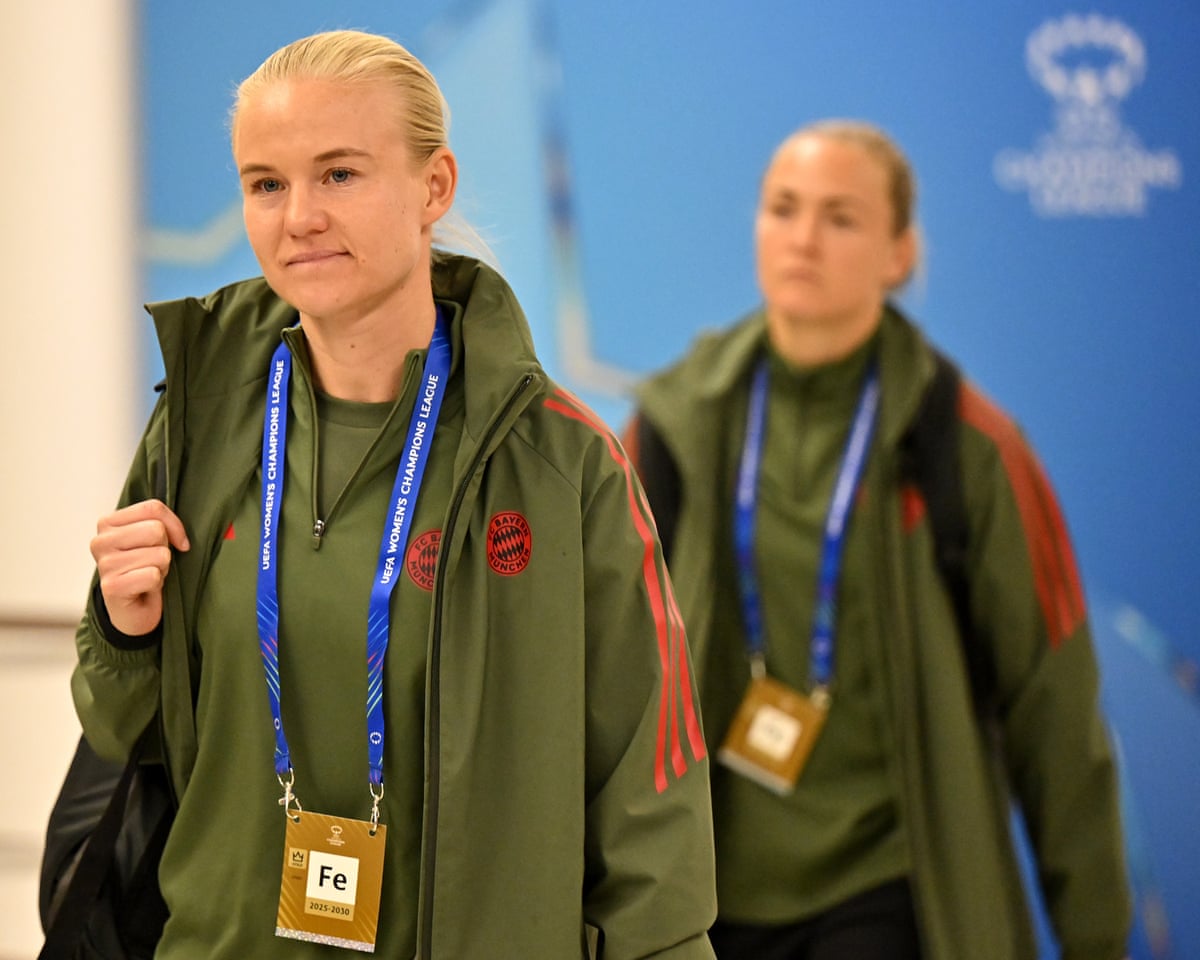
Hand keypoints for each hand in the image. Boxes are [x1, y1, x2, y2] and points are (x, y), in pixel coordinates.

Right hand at [91, 499, 189, 636]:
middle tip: (153, 563)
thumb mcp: (154, 539)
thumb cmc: (145, 568)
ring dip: (161, 568)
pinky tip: (144, 588)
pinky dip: (157, 583)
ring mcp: (104, 564)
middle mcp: (100, 541)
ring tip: (147, 575)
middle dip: (165, 549)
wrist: (135, 609)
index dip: (174, 526)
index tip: (176, 542)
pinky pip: (153, 575)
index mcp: (108, 523)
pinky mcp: (110, 586)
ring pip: (159, 553)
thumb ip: (161, 524)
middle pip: (156, 530)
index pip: (153, 508)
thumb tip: (181, 539)